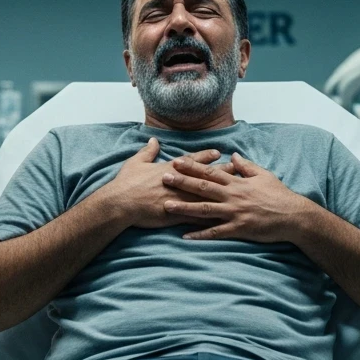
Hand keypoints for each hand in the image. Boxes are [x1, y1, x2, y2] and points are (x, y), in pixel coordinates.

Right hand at [94, 139, 233, 228]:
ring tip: (236, 193)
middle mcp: (179, 182)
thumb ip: (148, 151)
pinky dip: (211, 218)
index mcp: (170, 169)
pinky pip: (198, 216)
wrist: (121, 203)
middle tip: (237, 168)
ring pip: (206, 195)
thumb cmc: (127, 183)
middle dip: (223, 172)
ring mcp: (180, 198)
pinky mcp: (178, 214)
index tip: (219, 152)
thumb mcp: (136, 162)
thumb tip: (153, 140)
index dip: (206, 156)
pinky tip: (224, 220)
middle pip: (205, 177)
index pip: (193, 161)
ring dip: (222, 194)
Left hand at [161, 153, 313, 241]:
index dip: (192, 166)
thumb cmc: (279, 195)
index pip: (211, 172)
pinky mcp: (239, 229)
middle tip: (163, 178)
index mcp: (237, 182)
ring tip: (166, 206)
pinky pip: (216, 232)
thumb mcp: (263, 175)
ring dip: (184, 208)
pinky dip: (200, 234)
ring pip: (205, 209)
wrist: (294, 216)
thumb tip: (232, 155)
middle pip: (203, 188)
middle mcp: (233, 196)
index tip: (176, 161)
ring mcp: (235, 213)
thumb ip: (246, 166)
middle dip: (182, 182)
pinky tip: (185, 236)